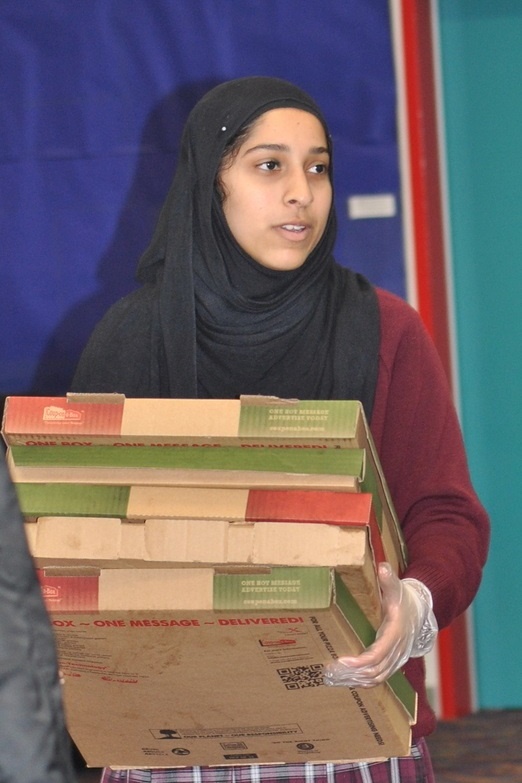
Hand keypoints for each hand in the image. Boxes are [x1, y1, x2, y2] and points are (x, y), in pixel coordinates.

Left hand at [324, 562, 437, 687]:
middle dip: (353, 673)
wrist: (420, 609)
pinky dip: (366, 682)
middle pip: (375, 670)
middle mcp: (397, 650)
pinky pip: (380, 677)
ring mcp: (397, 658)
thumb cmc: (404, 598)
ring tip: (336, 678)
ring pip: (377, 677)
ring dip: (357, 680)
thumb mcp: (397, 587)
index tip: (343, 661)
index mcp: (395, 633)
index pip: (378, 654)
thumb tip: (383, 568)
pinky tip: (351, 680)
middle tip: (332, 671)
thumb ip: (389, 579)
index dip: (360, 661)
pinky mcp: (394, 662)